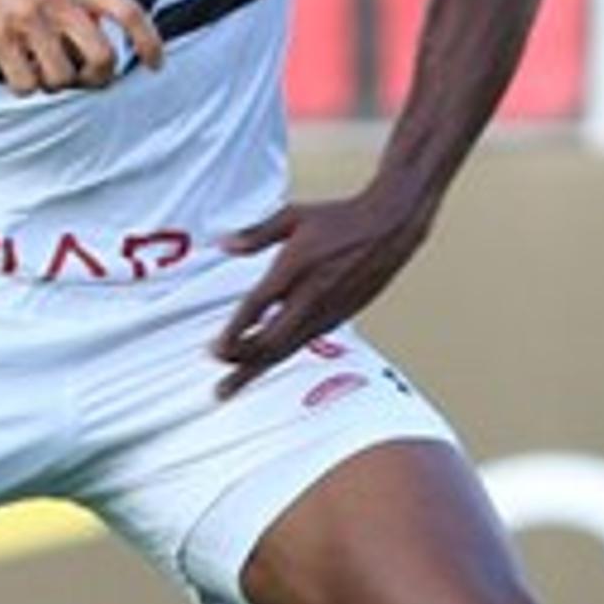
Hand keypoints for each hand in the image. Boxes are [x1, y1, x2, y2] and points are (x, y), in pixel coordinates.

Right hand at [0, 0, 160, 95]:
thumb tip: (98, 32)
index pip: (129, 12)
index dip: (150, 42)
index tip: (155, 64)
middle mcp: (58, 1)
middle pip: (103, 57)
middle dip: (98, 78)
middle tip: (84, 79)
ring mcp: (29, 20)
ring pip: (62, 78)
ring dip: (52, 83)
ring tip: (36, 68)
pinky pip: (25, 84)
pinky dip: (22, 87)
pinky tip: (12, 72)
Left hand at [211, 186, 430, 398]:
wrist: (388, 229)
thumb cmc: (341, 220)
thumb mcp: (292, 217)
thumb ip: (255, 234)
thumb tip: (225, 244)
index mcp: (294, 270)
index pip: (257, 308)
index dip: (234, 333)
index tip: (215, 350)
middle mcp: (309, 297)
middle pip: (271, 342)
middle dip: (242, 366)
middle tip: (220, 387)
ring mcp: (326, 312)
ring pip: (287, 349)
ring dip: (258, 370)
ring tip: (233, 387)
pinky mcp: (338, 318)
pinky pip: (304, 343)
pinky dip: (281, 357)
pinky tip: (265, 363)